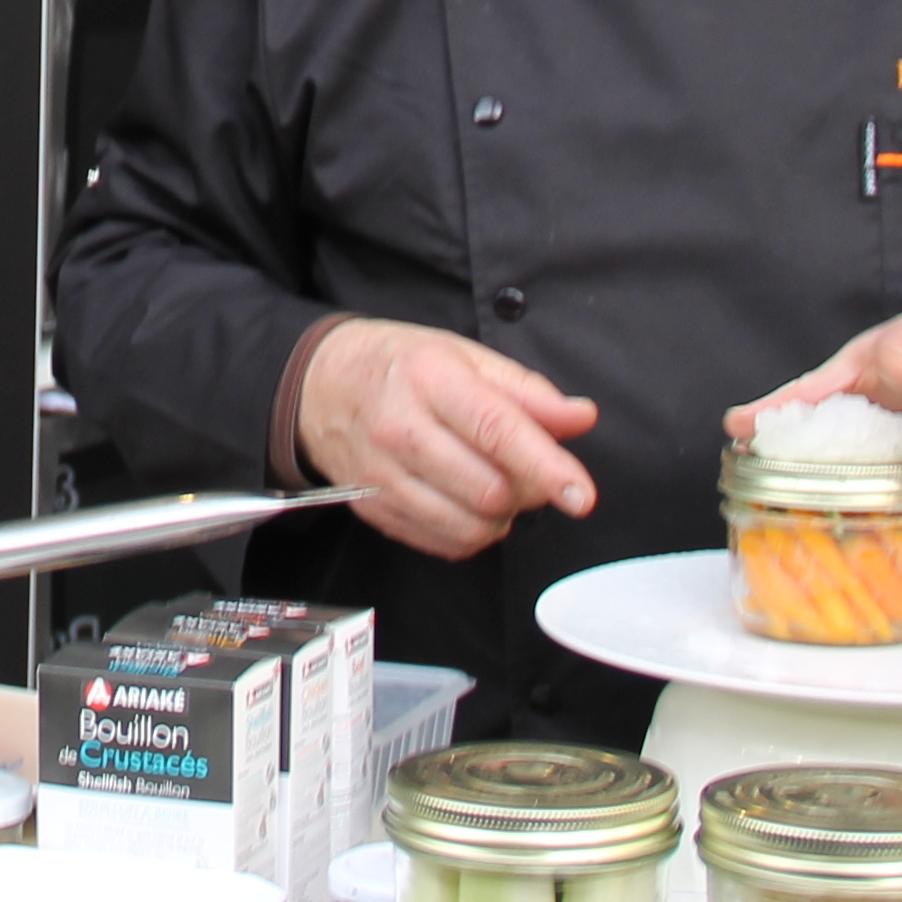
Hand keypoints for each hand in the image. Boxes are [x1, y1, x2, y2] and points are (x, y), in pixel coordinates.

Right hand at [297, 318, 600, 558]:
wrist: (321, 385)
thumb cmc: (401, 367)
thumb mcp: (466, 357)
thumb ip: (527, 392)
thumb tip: (581, 417)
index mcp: (430, 378)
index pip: (497, 430)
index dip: (546, 467)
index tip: (580, 495)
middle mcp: (400, 428)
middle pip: (489, 490)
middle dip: (525, 490)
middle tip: (524, 469)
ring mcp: (380, 474)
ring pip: (469, 526)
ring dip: (499, 516)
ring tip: (491, 484)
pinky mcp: (371, 509)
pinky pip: (443, 543)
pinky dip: (469, 531)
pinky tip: (463, 501)